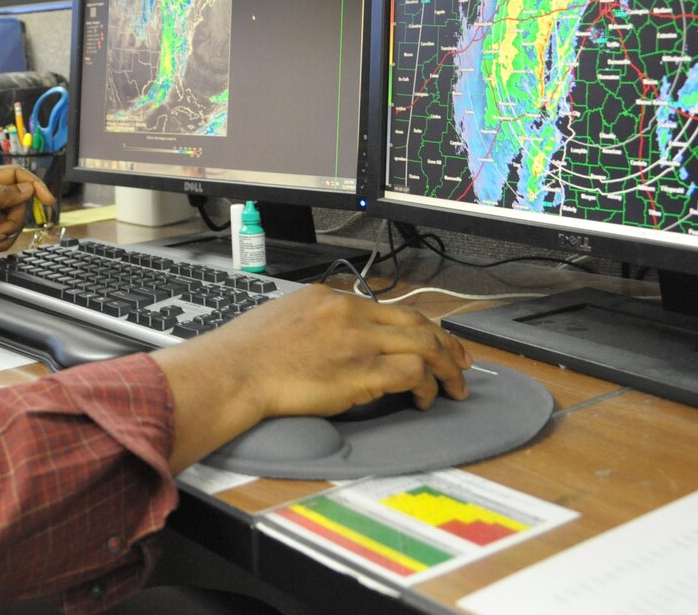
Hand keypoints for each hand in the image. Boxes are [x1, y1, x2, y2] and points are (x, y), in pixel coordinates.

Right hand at [150, 286, 471, 471]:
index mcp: (331, 297)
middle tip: (462, 361)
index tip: (431, 339)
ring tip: (455, 386)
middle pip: (417, 320)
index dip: (419, 324)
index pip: (389, 307)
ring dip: (447, 367)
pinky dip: (426, 386)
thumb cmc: (246, 353)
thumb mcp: (284, 316)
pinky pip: (413, 371)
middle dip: (447, 342)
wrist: (235, 370)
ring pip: (425, 343)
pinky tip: (423, 399)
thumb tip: (332, 338)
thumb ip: (315, 321)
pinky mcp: (362, 370)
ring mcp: (359, 339)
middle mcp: (350, 312)